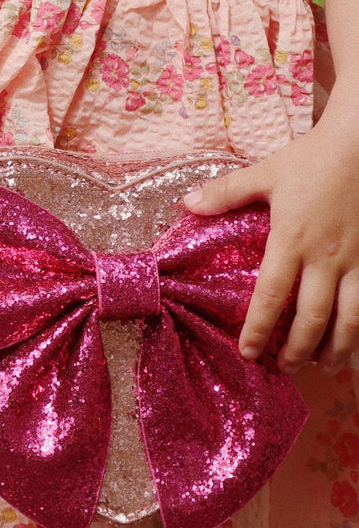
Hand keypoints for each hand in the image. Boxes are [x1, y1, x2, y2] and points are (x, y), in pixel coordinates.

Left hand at [183, 116, 358, 373]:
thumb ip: (226, 192)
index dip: (259, 329)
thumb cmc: (312, 159)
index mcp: (292, 240)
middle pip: (313, 318)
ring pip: (351, 319)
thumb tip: (186, 203)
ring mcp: (357, 261)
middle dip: (298, 350)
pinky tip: (355, 342)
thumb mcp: (265, 173)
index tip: (248, 352)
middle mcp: (326, 258)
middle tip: (284, 368)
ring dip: (337, 348)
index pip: (272, 296)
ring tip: (323, 366)